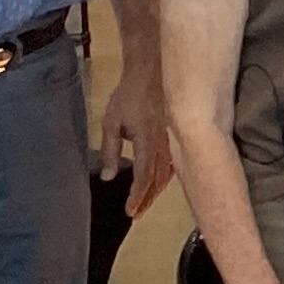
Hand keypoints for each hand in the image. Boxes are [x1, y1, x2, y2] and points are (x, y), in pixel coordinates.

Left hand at [100, 58, 175, 216]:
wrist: (152, 71)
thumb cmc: (129, 95)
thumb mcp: (111, 122)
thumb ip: (110, 150)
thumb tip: (108, 176)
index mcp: (147, 141)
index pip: (144, 175)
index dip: (137, 195)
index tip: (130, 210)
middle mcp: (163, 144)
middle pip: (158, 179)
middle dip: (147, 198)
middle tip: (136, 213)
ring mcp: (172, 140)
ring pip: (168, 173)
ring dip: (156, 191)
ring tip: (145, 203)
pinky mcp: (175, 136)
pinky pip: (173, 163)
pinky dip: (165, 178)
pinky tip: (159, 184)